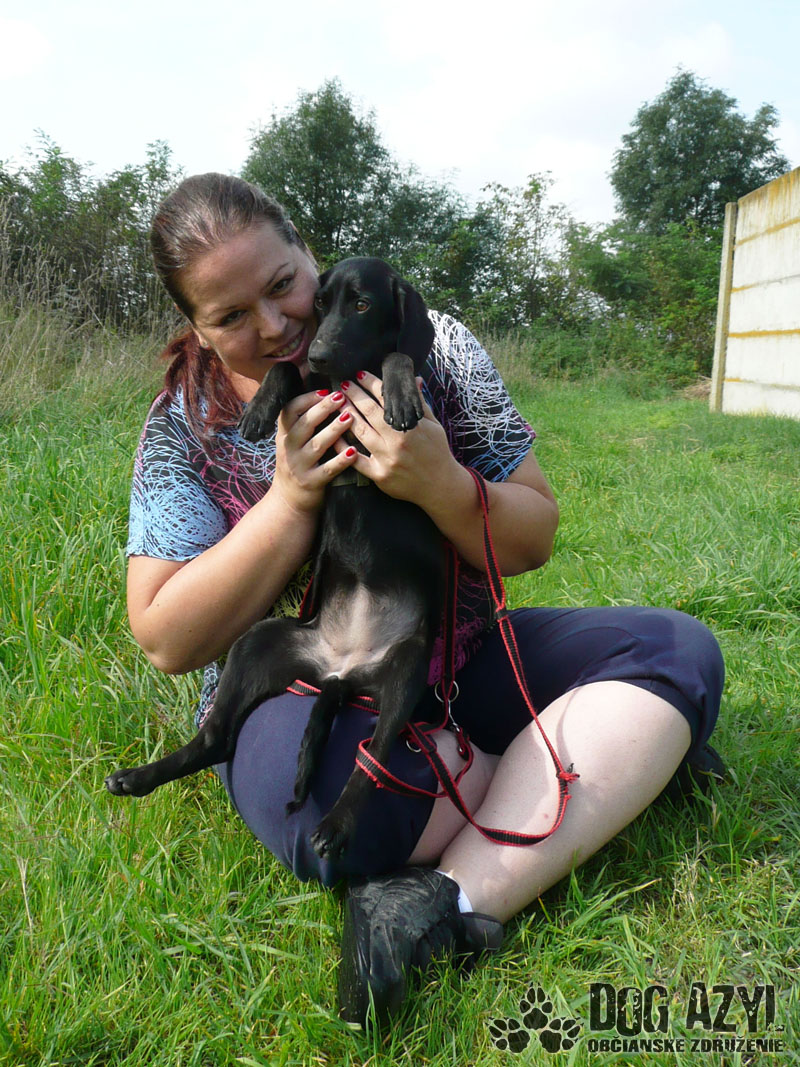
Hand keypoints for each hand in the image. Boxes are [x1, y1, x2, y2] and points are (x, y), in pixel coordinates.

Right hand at [271, 388, 358, 511]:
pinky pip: (328, 470)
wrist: (288, 502)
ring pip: (316, 445)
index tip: (325, 391)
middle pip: (304, 425)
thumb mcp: (292, 443)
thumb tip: (323, 394)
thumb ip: (303, 422)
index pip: (289, 411)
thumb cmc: (297, 465)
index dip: (306, 399)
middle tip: (340, 397)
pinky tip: (353, 452)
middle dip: (322, 409)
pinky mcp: (311, 483)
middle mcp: (288, 450)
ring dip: (334, 430)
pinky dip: (340, 460)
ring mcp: (299, 467)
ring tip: (349, 417)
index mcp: (284, 436)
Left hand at [332, 372, 459, 508]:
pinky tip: (335, 436)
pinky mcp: (379, 475)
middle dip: (354, 395)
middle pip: (370, 412)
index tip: (360, 374)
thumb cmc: (438, 452)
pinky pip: (356, 460)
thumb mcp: (433, 425)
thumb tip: (413, 379)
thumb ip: (420, 403)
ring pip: (360, 432)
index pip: (387, 399)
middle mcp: (397, 441)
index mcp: (410, 426)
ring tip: (337, 403)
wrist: (441, 486)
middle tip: (343, 383)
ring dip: (347, 414)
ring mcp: (387, 458)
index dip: (372, 384)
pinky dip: (343, 448)